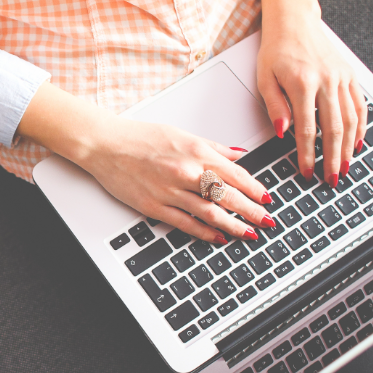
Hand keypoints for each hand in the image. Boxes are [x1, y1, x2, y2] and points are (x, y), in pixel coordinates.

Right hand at [74, 115, 274, 243]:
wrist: (106, 145)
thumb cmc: (140, 137)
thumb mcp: (182, 134)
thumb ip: (213, 147)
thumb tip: (238, 155)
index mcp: (196, 152)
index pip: (236, 174)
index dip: (255, 189)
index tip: (267, 199)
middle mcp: (186, 172)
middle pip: (228, 196)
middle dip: (252, 212)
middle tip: (267, 222)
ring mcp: (170, 191)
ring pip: (211, 213)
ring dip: (233, 226)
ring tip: (249, 234)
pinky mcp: (154, 206)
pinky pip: (186, 223)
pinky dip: (205, 232)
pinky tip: (218, 237)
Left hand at [258, 0, 366, 187]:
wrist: (294, 21)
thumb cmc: (276, 49)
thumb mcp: (264, 78)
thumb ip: (275, 106)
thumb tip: (283, 133)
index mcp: (303, 84)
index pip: (307, 129)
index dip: (307, 154)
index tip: (306, 171)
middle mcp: (327, 81)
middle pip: (334, 129)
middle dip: (333, 158)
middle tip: (332, 179)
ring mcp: (342, 78)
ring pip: (351, 119)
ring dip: (349, 147)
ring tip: (345, 167)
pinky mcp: (350, 75)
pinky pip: (360, 105)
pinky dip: (361, 126)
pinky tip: (357, 143)